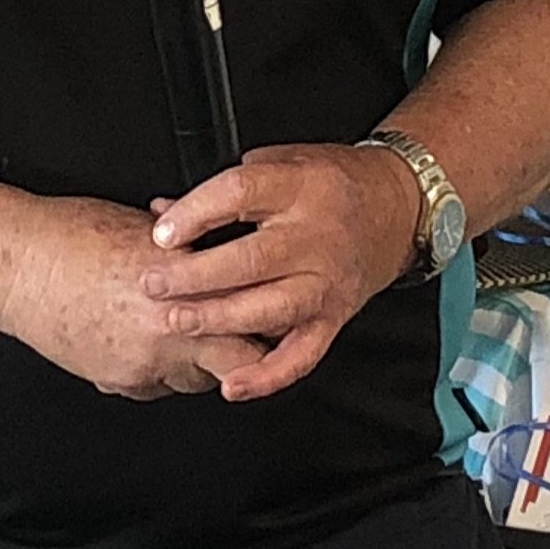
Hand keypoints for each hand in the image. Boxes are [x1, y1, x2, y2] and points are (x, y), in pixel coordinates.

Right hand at [1, 195, 274, 397]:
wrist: (17, 264)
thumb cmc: (71, 235)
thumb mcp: (148, 232)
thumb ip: (191, 252)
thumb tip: (218, 252)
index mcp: (186, 279)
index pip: (253, 315)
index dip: (269, 320)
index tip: (273, 316)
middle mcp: (171, 324)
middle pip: (237, 361)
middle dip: (241, 353)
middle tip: (242, 339)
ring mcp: (145, 359)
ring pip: (195, 380)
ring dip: (197, 364)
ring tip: (179, 336)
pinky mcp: (118, 380)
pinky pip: (153, 387)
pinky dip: (154, 371)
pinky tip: (137, 343)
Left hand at [137, 142, 426, 403]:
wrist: (397, 208)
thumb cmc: (330, 184)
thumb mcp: (280, 164)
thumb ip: (223, 189)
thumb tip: (164, 213)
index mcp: (299, 187)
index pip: (240, 194)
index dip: (196, 213)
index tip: (162, 231)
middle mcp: (315, 237)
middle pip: (249, 259)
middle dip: (194, 276)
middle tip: (153, 283)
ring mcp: (326, 281)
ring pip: (270, 309)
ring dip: (220, 320)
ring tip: (177, 321)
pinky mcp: (334, 317)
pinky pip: (302, 355)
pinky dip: (268, 376)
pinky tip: (233, 384)